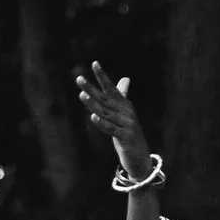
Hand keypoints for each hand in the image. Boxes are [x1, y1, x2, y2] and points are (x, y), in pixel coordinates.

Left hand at [75, 61, 150, 179]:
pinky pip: (111, 129)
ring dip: (93, 104)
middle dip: (91, 88)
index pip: (111, 88)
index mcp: (125, 104)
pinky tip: (93, 117)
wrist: (140, 156)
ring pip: (106, 113)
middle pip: (105, 98)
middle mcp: (127, 112)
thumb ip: (122, 96)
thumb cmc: (129, 132)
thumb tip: (125, 79)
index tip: (94, 63)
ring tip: (82, 95)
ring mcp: (127, 124)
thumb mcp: (124, 114)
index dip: (103, 76)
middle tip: (78, 79)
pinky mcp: (126, 137)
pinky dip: (102, 123)